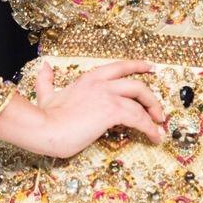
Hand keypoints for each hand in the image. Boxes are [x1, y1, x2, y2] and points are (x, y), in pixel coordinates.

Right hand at [0, 59, 166, 158]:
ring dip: (154, 114)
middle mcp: (101, 83)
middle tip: (159, 110)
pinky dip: (150, 127)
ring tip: (159, 128)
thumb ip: (47, 80)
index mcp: (89, 78)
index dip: (137, 66)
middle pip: (137, 83)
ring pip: (141, 99)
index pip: (119, 67)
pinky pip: (139, 118)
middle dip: (152, 97)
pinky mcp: (111, 111)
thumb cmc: (45, 116)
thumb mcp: (46, 94)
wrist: (43, 128)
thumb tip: (45, 66)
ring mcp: (107, 96)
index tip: (150, 67)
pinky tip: (154, 136)